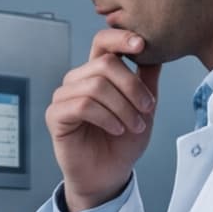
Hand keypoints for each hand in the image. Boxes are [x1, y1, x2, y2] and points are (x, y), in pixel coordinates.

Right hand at [46, 27, 158, 211]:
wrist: (110, 174)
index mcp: (97, 73)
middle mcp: (77, 81)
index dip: (121, 38)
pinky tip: (116, 129)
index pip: (103, 42)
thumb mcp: (143, 105)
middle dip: (132, 86)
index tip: (142, 45)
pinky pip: (82, 106)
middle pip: (105, 63)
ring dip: (122, 106)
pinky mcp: (55, 116)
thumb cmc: (123, 142)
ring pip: (96, 85)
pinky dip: (106, 117)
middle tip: (147, 108)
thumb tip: (157, 48)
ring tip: (133, 124)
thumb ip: (147, 78)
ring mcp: (64, 97)